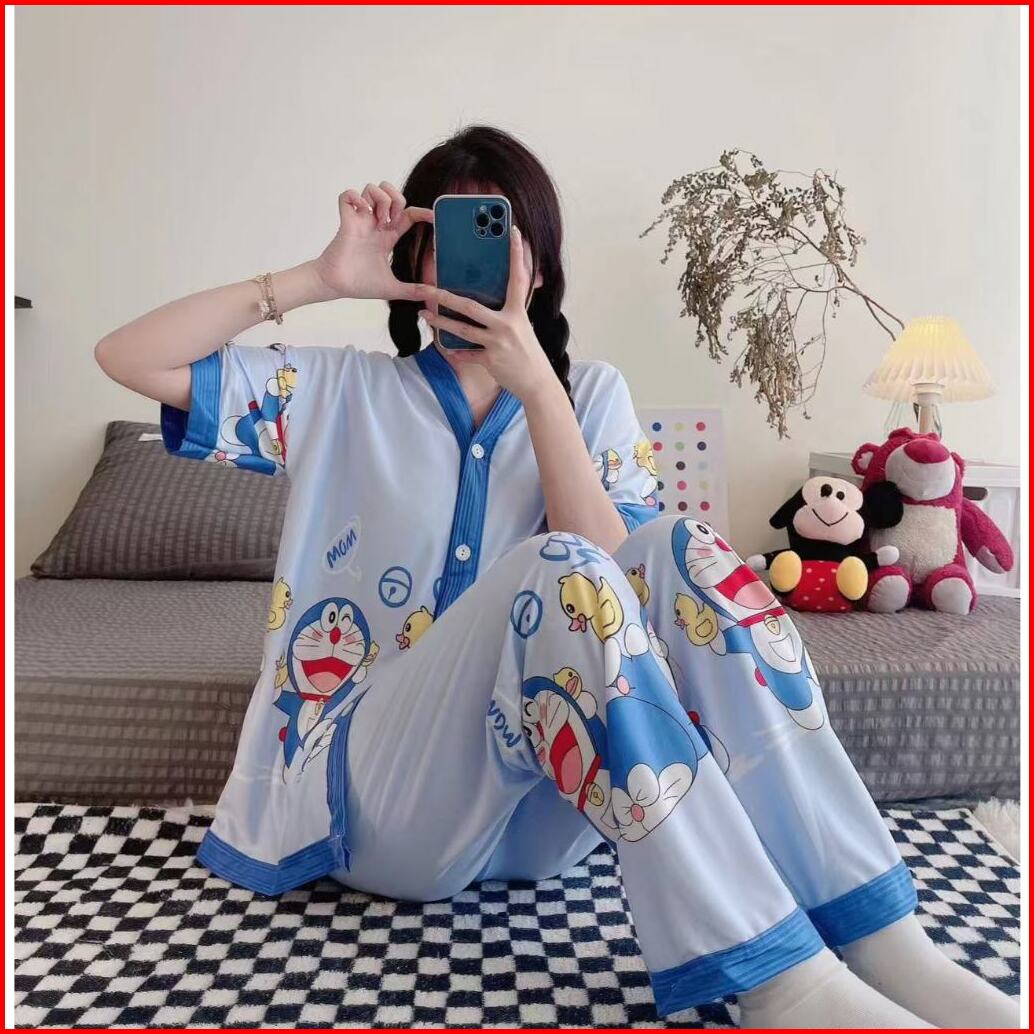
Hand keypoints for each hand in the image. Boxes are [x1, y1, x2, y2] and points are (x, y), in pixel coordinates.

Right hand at [313, 181, 432, 301]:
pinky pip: (347, 195)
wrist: (336, 286)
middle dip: (396, 198)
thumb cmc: (360, 285)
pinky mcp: (346, 220)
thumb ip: (413, 291)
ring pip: (370, 189)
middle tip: (394, 217)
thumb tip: (435, 295)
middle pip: (390, 195)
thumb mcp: (393, 289)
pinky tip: (361, 210)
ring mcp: (360, 221)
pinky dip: (355, 197)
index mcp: (388, 238)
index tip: (432, 217)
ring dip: (379, 198)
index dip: (421, 212)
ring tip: (378, 217)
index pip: (407, 215)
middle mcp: (375, 226)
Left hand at [418, 226, 556, 402]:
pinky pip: (466, 354)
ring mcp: (498, 343)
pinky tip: (445, 347)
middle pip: (470, 306)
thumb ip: (513, 307)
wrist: (536, 382)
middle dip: (444, 297)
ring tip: (424, 314)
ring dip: (440, 322)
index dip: (516, 254)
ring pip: (462, 330)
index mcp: (518, 312)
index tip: (513, 232)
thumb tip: (511, 286)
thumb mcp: (523, 325)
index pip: (518, 278)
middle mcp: (508, 324)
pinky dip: (456, 352)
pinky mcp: (491, 361)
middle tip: (426, 288)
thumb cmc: (527, 351)